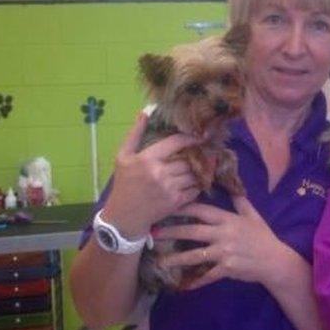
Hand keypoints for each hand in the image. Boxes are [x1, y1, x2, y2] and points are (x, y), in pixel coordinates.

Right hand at [101, 113, 201, 237]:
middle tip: (206, 150)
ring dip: (201, 169)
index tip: (200, 135)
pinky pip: (195, 189)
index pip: (176, 142)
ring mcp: (169, 188)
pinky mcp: (176, 202)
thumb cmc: (123, 184)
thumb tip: (145, 112)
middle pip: (188, 158)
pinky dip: (198, 184)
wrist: (123, 217)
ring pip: (194, 173)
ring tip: (206, 164)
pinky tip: (198, 180)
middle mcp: (159, 173)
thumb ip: (134, 134)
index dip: (191, 137)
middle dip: (198, 154)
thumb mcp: (122, 157)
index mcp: (147, 159)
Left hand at [155, 196, 298, 290]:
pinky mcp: (227, 269)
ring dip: (177, 258)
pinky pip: (207, 275)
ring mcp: (225, 252)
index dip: (183, 208)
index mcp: (228, 220)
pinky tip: (183, 286)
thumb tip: (232, 185)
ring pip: (196, 255)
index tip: (166, 206)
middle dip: (172, 231)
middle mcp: (224, 234)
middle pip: (193, 231)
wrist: (275, 261)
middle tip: (153, 232)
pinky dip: (195, 281)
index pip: (202, 210)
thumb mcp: (253, 216)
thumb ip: (240, 202)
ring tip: (160, 261)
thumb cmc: (263, 237)